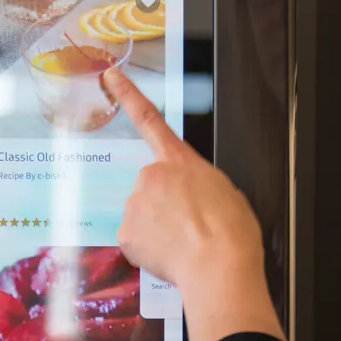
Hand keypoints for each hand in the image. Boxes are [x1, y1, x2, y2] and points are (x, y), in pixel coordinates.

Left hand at [106, 68, 284, 340]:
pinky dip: (149, 249)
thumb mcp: (224, 190)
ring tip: (185, 243)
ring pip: (142, 216)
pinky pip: (136, 240)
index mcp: (179, 161)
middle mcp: (150, 176)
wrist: (218, 265)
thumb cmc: (230, 230)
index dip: (127, 94)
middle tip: (190, 226)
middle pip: (150, 188)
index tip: (110, 76)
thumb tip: (185, 197)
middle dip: (164, 205)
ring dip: (158, 228)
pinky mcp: (125, 233)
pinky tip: (170, 255)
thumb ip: (195, 183)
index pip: (150, 119)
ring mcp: (134, 204)